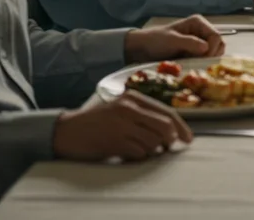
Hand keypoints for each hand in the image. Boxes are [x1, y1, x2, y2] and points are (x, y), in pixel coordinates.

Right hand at [53, 91, 192, 161]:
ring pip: (154, 142)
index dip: (181, 126)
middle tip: (168, 148)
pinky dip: (139, 156)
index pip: (166, 111)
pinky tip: (127, 152)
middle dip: (171, 140)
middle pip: (165, 127)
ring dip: (152, 150)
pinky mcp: (116, 142)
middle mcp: (130, 109)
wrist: (66, 131)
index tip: (188, 138)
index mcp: (132, 97)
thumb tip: (170, 128)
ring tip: (138, 148)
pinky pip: (140, 153)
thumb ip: (141, 112)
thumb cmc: (94, 120)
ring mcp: (123, 125)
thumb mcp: (118, 107)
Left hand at [125, 15, 224, 63]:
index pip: (216, 36)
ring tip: (192, 63)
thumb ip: (189, 43)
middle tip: (198, 63)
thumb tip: (207, 48)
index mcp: (198, 22)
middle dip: (211, 55)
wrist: (141, 48)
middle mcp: (201, 30)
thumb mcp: (172, 41)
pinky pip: (206, 58)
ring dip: (206, 60)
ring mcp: (199, 41)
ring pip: (214, 53)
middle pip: (218, 44)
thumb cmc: (155, 41)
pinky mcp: (195, 51)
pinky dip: (202, 63)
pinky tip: (191, 65)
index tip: (203, 59)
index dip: (212, 49)